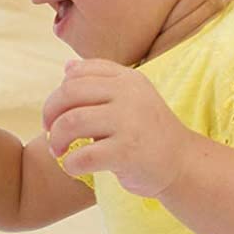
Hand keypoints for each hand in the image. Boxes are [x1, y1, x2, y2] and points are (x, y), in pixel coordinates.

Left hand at [41, 59, 193, 198]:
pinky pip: (83, 156)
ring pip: (70, 122)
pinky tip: (74, 167)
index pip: (77, 72)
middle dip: (49, 114)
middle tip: (49, 132)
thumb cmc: (148, 132)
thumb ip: (100, 83)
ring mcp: (129, 122)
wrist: (183, 163)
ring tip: (59, 151)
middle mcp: (129, 94)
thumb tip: (66, 67)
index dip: (58, 93)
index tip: (57, 113)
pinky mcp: (127, 152)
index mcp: (128, 78)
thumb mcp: (131, 98)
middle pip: (68, 94)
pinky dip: (70, 164)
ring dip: (56, 139)